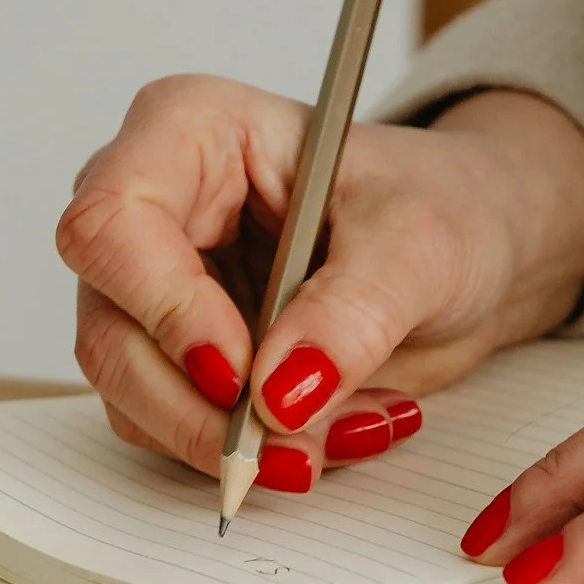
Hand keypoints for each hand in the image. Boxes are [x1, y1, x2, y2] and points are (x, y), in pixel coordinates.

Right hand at [57, 77, 583, 487]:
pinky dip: (251, 451)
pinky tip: (331, 430)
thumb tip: (280, 396)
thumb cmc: (446, 204)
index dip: (164, 307)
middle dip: (197, 407)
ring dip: (231, 442)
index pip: (114, 220)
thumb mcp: (421, 244)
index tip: (239, 374)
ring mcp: (156, 286)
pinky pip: (174, 427)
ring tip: (345, 429)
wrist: (474, 245)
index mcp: (191, 131)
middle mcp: (157, 206)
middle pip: (109, 326)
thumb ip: (351, 314)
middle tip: (293, 447)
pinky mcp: (177, 354)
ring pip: (130, 392)